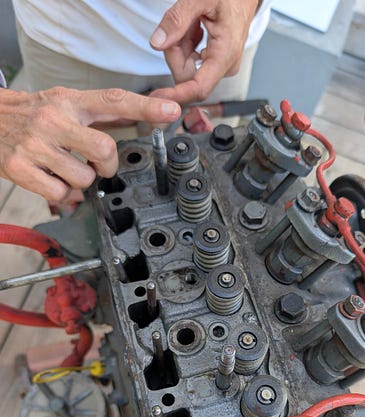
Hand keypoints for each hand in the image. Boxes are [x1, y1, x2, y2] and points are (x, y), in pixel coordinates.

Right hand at [0, 87, 179, 199]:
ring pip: (84, 178)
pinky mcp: (21, 168)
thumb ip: (101, 114)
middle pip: (105, 150)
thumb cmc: (31, 115)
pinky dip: (63, 195)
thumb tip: (141, 118)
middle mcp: (54, 119)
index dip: (145, 108)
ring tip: (65, 169)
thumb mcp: (64, 103)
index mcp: (70, 101)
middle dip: (107, 165)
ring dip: (80, 181)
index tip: (171, 112)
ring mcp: (36, 144)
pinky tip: (53, 180)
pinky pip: (61, 195)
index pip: (113, 101)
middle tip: (96, 165)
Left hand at [149, 0, 257, 102]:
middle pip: (186, 76)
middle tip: (180, 25)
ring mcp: (220, 66)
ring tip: (191, 22)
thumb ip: (177, 19)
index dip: (177, 95)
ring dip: (180, 46)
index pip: (199, 88)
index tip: (159, 97)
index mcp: (226, 53)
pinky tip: (194, 29)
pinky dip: (185, 45)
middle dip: (176, 52)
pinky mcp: (215, 63)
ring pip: (186, 68)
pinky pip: (191, 62)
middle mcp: (225, 65)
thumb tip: (158, 43)